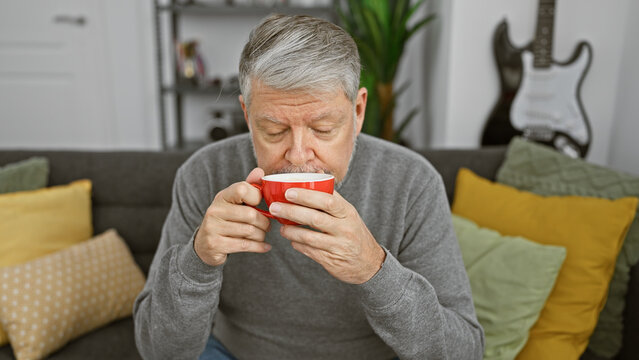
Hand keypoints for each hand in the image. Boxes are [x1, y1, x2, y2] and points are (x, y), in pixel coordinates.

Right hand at [194, 168, 271, 265]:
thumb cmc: (226, 220)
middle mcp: (215, 210)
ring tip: (262, 236)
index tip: (261, 205)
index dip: (257, 197)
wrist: (204, 245)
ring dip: (261, 236)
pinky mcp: (215, 244)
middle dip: (264, 223)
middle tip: (267, 226)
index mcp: (222, 196)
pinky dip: (259, 247)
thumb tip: (260, 171)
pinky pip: (244, 245)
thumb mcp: (235, 202)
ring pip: (249, 231)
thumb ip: (249, 187)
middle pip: (251, 214)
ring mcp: (213, 227)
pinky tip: (265, 247)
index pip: (243, 190)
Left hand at [269, 188, 385, 283]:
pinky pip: (310, 251)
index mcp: (347, 212)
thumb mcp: (348, 213)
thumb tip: (318, 171)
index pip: (327, 200)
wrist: (369, 263)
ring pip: (310, 237)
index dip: (306, 196)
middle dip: (292, 211)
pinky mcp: (331, 260)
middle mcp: (345, 228)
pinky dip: (298, 245)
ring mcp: (338, 245)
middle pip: (315, 218)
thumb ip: (332, 195)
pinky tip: (292, 240)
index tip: (288, 192)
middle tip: (274, 207)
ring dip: (292, 231)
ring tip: (281, 227)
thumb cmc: (354, 232)